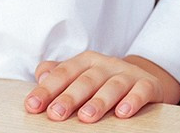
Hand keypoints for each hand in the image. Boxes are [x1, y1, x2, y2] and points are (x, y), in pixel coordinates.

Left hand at [25, 51, 179, 122]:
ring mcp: (127, 74)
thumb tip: (41, 75)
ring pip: (112, 86)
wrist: (144, 77)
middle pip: (86, 80)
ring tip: (86, 116)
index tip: (33, 106)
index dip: (47, 89)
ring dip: (99, 101)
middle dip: (70, 97)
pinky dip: (132, 101)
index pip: (63, 73)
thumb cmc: (103, 80)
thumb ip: (58, 74)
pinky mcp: (147, 84)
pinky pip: (141, 91)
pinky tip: (122, 113)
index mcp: (86, 61)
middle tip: (56, 113)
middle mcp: (105, 65)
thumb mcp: (81, 74)